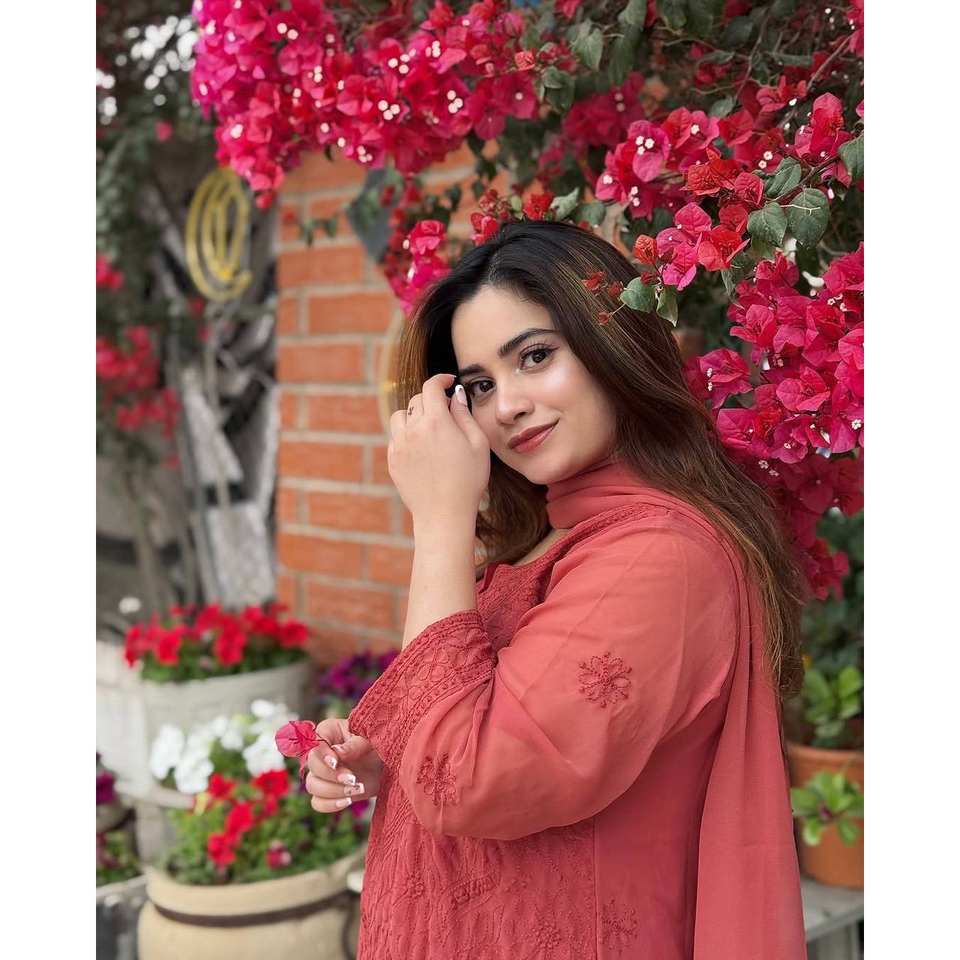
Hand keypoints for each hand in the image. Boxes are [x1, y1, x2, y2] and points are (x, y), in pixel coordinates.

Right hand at [304, 717, 384, 813]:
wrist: (387, 764)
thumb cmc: (378, 744)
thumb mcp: (370, 739)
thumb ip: (355, 744)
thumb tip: (338, 752)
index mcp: (329, 732)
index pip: (315, 743)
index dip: (322, 755)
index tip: (336, 762)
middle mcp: (321, 752)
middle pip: (312, 766)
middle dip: (331, 775)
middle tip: (352, 779)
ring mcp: (323, 773)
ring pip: (312, 786)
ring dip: (333, 791)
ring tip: (356, 789)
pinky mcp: (328, 792)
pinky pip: (317, 802)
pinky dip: (330, 804)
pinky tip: (348, 800)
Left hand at [388, 372, 489, 527]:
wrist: (444, 514)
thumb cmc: (468, 480)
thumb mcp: (478, 444)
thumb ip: (465, 415)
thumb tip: (456, 395)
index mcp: (435, 422)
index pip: (431, 387)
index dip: (440, 379)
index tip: (448, 382)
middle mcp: (413, 429)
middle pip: (417, 400)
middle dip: (431, 399)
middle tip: (446, 411)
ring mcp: (399, 445)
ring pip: (401, 416)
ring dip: (414, 415)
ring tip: (429, 428)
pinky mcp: (393, 460)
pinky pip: (396, 438)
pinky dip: (407, 435)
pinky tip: (422, 449)